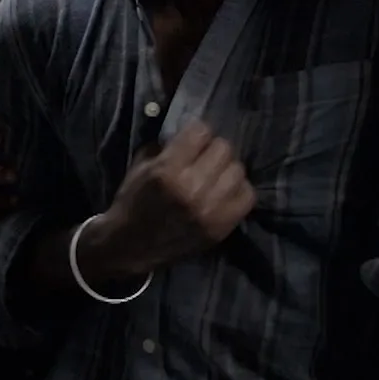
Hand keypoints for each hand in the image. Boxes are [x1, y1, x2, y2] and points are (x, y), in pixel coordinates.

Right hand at [88, 122, 253, 278]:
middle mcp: (192, 188)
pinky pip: (247, 196)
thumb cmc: (132, 203)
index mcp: (167, 171)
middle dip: (212, 149)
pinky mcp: (221, 227)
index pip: (201, 131)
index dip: (196, 133)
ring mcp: (210, 210)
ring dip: (226, 169)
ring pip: (237, 170)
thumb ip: (166, 148)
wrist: (131, 247)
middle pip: (224, 148)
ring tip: (215, 176)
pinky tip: (224, 192)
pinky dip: (237, 190)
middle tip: (204, 158)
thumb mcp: (140, 167)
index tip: (192, 140)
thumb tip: (190, 137)